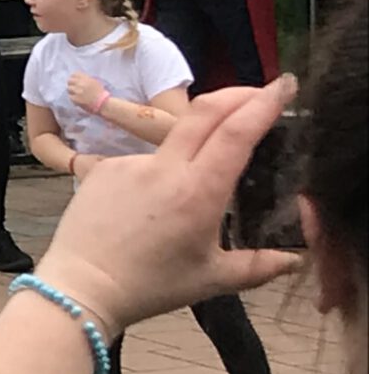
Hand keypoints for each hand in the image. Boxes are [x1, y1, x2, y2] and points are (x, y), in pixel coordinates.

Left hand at [31, 79, 304, 333]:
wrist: (80, 287)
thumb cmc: (149, 286)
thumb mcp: (212, 279)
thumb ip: (258, 266)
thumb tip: (293, 259)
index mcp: (198, 193)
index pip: (236, 133)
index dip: (263, 104)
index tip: (283, 87)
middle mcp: (163, 169)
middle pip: (205, 113)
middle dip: (237, 94)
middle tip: (260, 93)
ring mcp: (129, 164)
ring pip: (172, 141)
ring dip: (193, 147)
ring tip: (191, 187)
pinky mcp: (101, 167)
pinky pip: (141, 160)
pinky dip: (157, 172)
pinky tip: (150, 202)